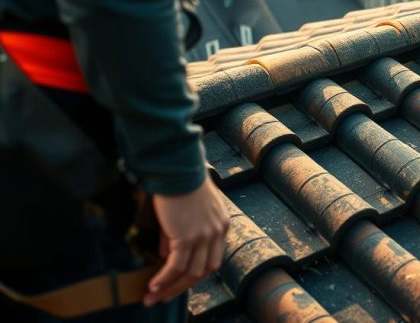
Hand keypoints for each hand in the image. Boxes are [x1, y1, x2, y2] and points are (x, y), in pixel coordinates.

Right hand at [144, 175, 228, 306]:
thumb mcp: (184, 212)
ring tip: (151, 296)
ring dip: (169, 287)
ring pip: (190, 272)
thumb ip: (178, 235)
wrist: (179, 168)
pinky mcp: (188, 236)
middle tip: (163, 298)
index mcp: (221, 224)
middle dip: (182, 287)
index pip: (212, 258)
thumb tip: (166, 256)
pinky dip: (164, 278)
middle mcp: (217, 232)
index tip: (178, 284)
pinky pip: (176, 266)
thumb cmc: (180, 183)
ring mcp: (205, 235)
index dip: (194, 273)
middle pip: (204, 270)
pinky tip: (152, 285)